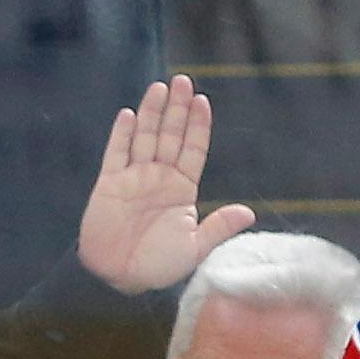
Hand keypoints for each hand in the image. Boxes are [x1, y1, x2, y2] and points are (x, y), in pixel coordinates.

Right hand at [77, 73, 253, 295]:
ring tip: (159, 88)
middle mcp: (159, 177)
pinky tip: (129, 115)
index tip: (202, 101)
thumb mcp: (194, 249)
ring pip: (145, 138)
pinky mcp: (109, 184)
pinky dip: (122, 135)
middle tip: (182, 81)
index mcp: (182, 188)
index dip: (197, 125)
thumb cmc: (158, 266)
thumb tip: (249, 213)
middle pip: (170, 136)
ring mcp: (133, 178)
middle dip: (176, 109)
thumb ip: (218, 227)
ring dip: (152, 113)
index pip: (192, 149)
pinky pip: (116, 154)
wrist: (120, 277)